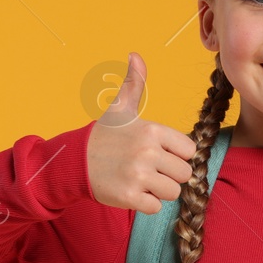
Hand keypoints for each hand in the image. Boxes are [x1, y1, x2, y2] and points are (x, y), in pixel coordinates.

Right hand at [87, 52, 197, 214]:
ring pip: (173, 192)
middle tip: (149, 170)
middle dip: (169, 175)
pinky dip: (146, 204)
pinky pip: (156, 207)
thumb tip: (135, 55)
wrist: (74, 161)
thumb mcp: (120, 108)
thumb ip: (134, 83)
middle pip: (184, 174)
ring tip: (141, 181)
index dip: (176, 155)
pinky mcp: (128, 197)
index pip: (189, 150)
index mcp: (152, 130)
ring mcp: (137, 175)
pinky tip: (132, 192)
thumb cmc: (103, 135)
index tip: (159, 154)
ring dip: (159, 191)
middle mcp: (147, 152)